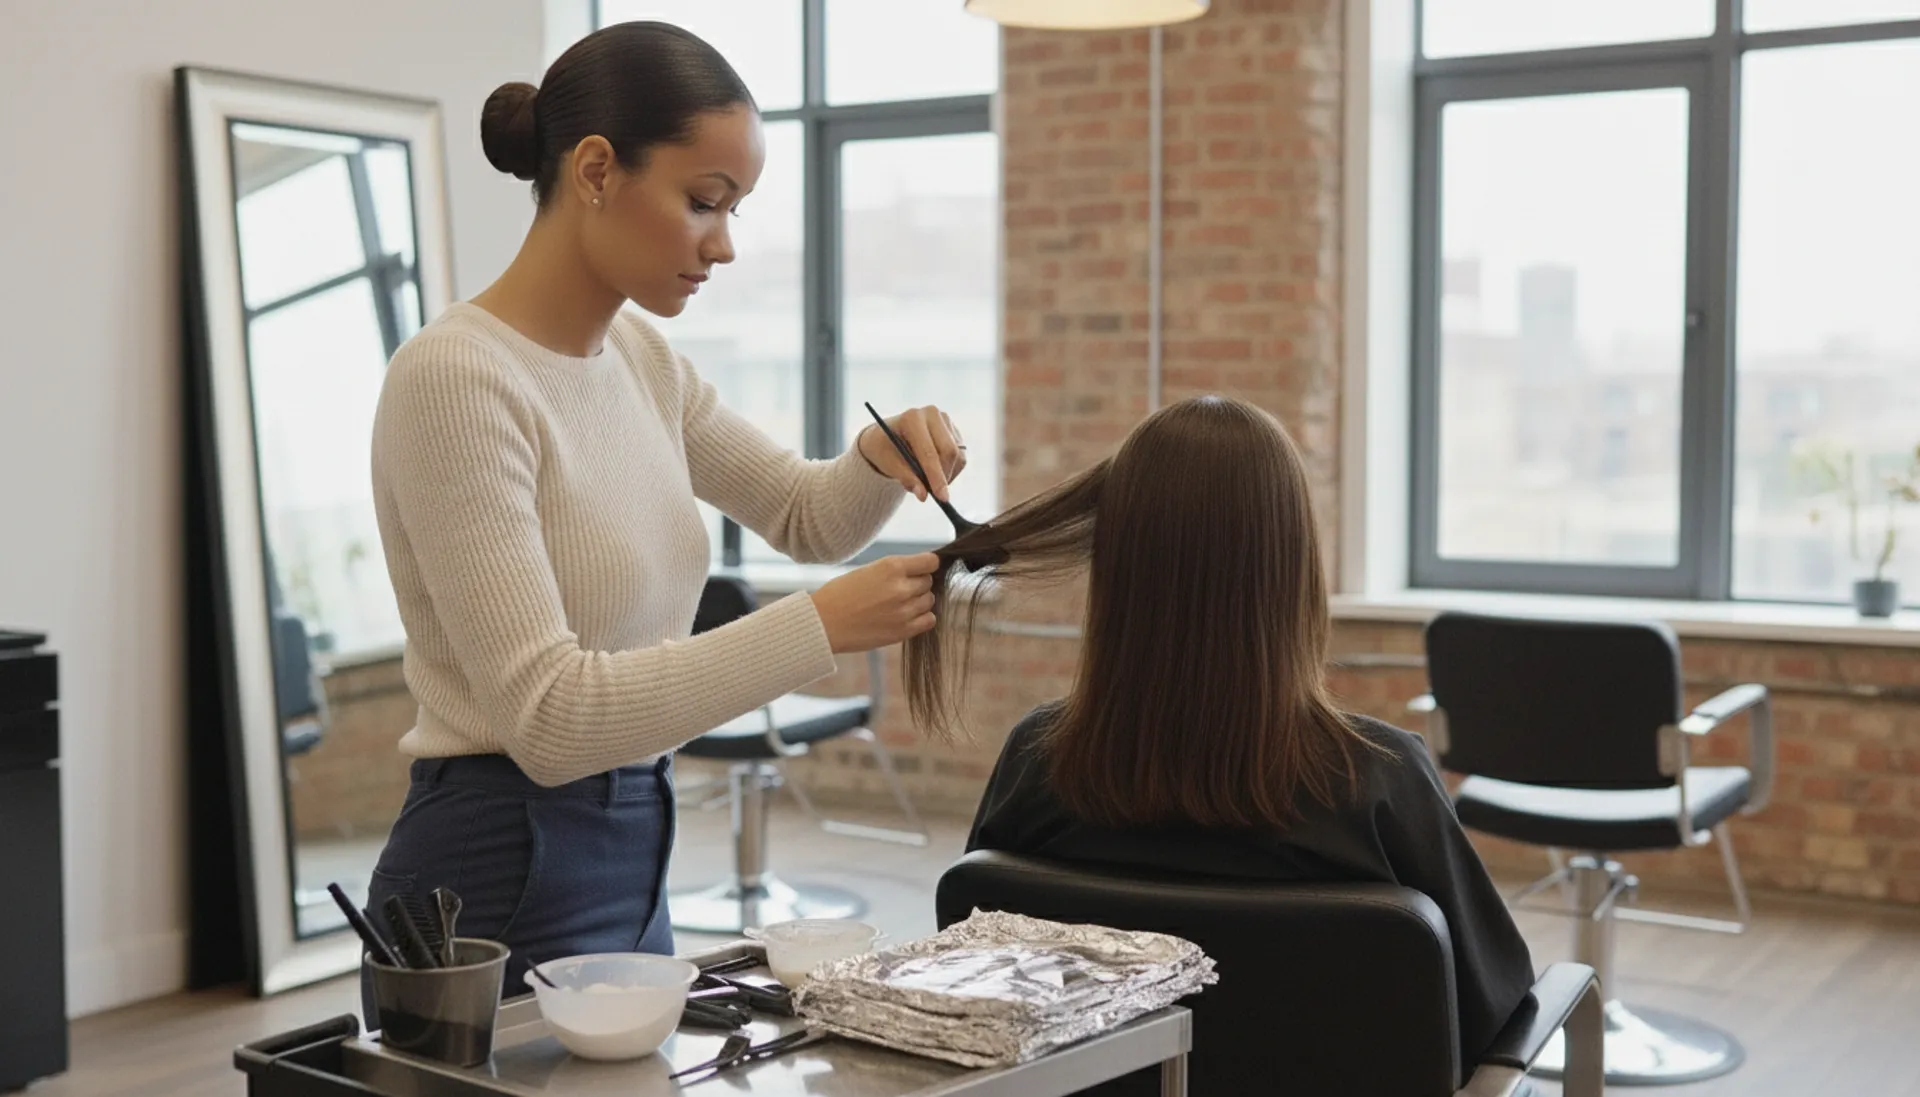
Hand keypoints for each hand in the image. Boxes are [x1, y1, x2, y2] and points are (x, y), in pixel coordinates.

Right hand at [808, 553, 940, 652]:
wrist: (823, 624)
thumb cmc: (840, 595)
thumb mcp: (867, 571)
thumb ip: (894, 570)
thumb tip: (920, 571)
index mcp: (891, 567)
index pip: (930, 562)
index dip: (926, 565)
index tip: (920, 569)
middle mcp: (901, 588)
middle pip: (928, 582)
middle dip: (917, 583)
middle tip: (898, 590)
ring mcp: (904, 611)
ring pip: (929, 600)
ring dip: (918, 601)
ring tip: (898, 604)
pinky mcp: (903, 631)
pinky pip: (929, 620)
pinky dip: (921, 617)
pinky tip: (905, 616)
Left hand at [857, 405, 967, 502]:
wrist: (888, 436)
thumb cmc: (885, 448)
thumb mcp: (888, 464)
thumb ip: (906, 478)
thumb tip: (923, 495)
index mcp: (912, 418)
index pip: (929, 452)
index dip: (936, 477)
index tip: (942, 498)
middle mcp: (931, 414)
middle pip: (949, 452)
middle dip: (943, 477)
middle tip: (935, 494)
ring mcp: (945, 420)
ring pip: (957, 456)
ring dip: (947, 475)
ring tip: (927, 479)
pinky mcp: (954, 430)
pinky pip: (961, 456)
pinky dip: (951, 470)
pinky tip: (935, 469)